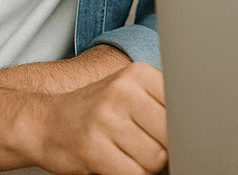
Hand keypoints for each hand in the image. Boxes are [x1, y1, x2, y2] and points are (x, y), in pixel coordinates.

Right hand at [24, 62, 169, 174]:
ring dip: (146, 166)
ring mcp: (106, 120)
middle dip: (163, 149)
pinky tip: (119, 166)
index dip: (178, 128)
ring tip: (130, 157)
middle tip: (146, 149)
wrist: (43, 123)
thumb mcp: (126, 92)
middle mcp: (123, 91)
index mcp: (137, 73)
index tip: (166, 133)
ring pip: (154, 158)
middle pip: (170, 135)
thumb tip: (194, 130)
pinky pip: (133, 174)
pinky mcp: (92, 149)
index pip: (181, 106)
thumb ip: (158, 104)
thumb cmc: (93, 111)